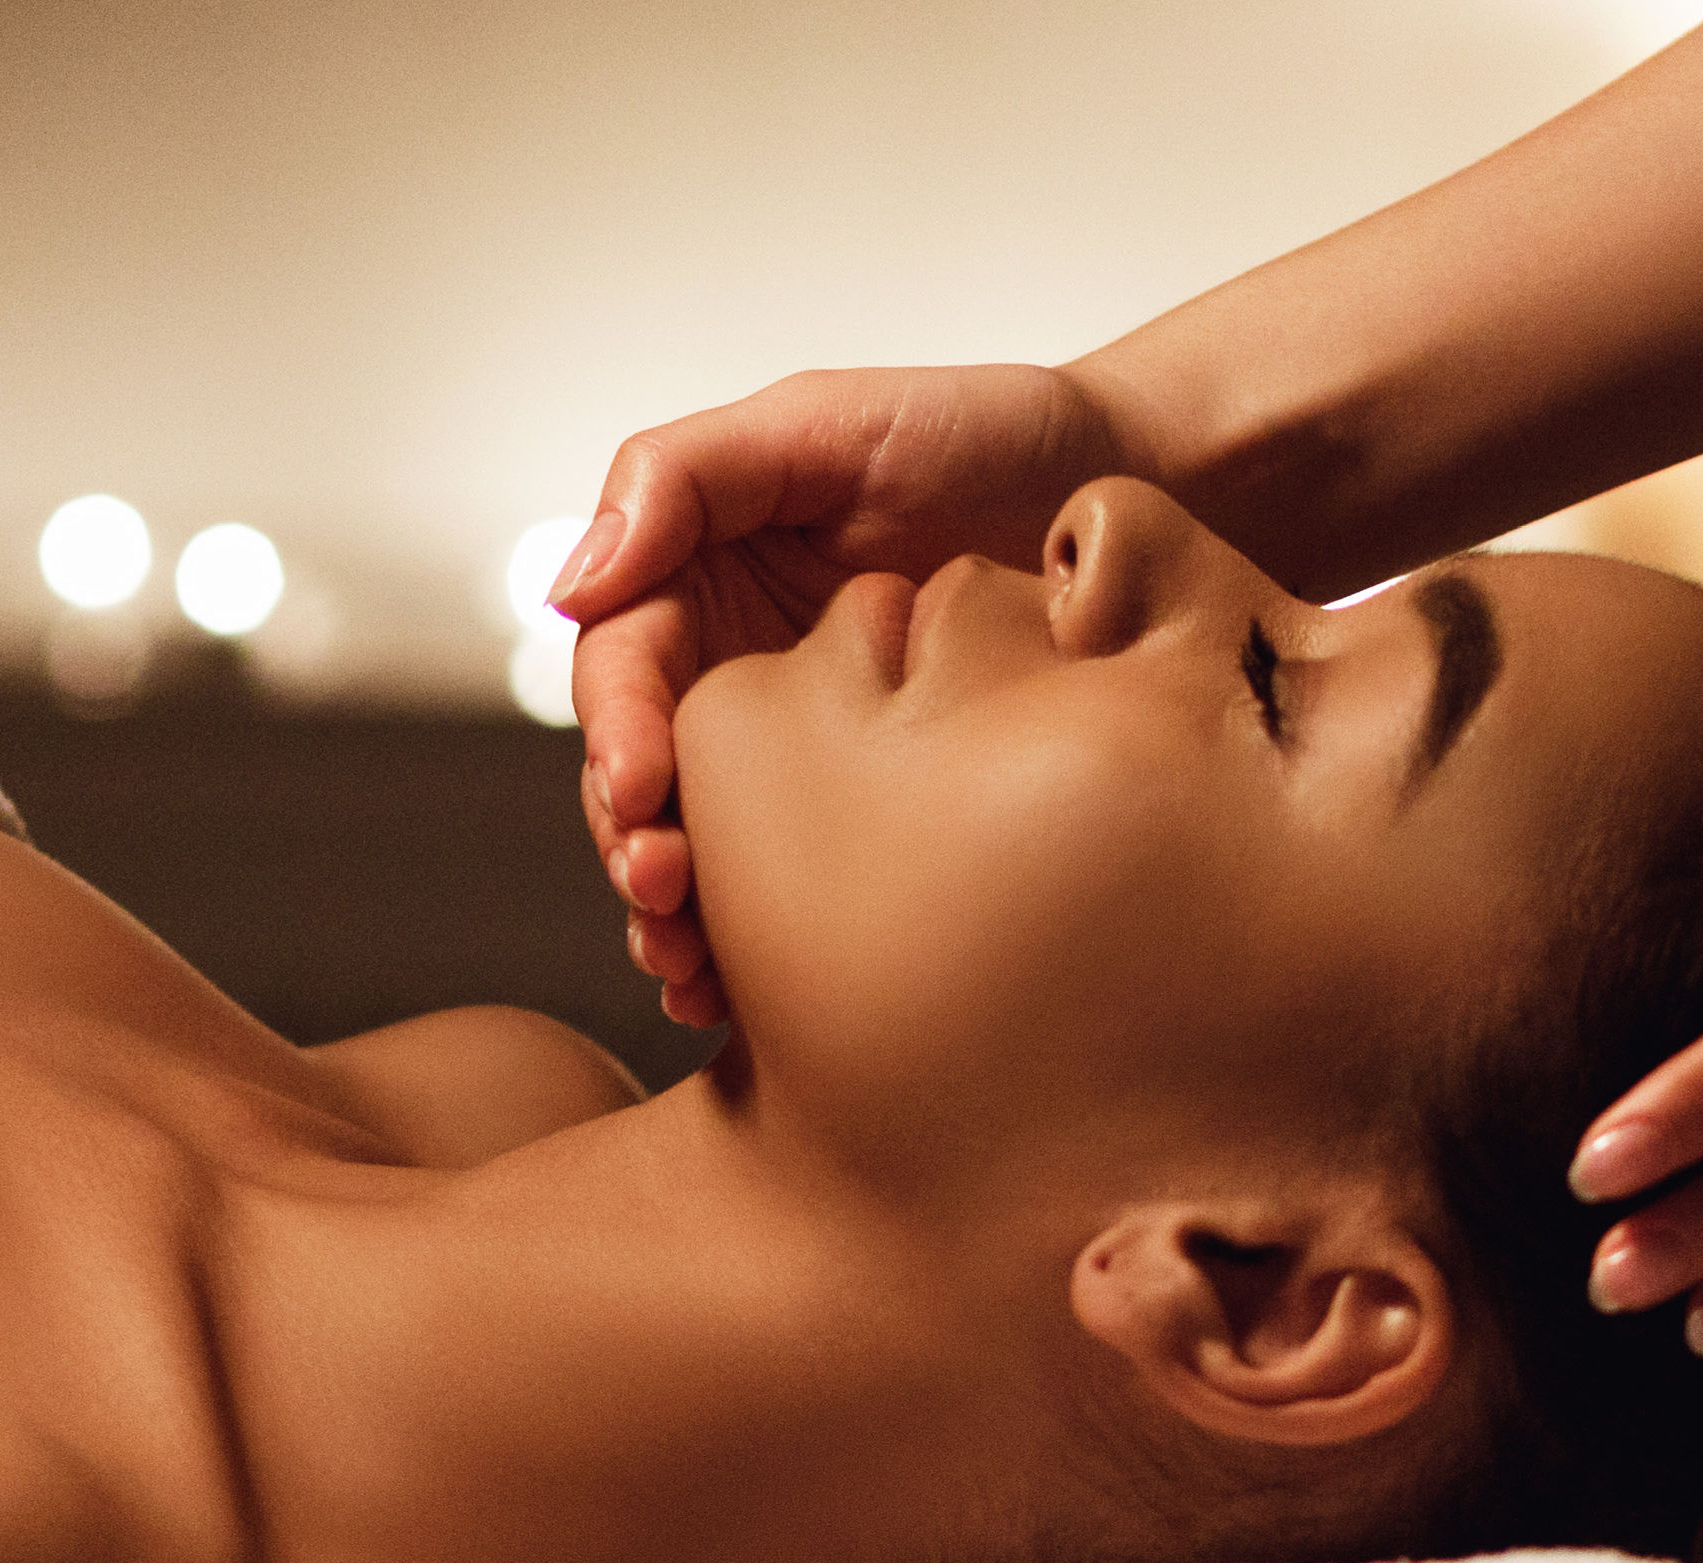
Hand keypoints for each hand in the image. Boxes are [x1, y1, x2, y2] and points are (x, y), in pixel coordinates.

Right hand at [556, 364, 1122, 1024]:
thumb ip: (687, 476)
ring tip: (690, 971)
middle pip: (640, 785)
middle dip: (635, 849)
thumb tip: (569, 581)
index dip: (616, 736)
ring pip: (703, 854)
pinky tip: (735, 1000)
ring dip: (680, 919)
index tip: (638, 790)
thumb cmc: (985, 436)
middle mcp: (730, 679)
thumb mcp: (827, 422)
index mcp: (700, 584)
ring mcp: (794, 760)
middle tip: (664, 899)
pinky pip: (787, 897)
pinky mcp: (862, 824)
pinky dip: (754, 953)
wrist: (1134, 502)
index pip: (622, 673)